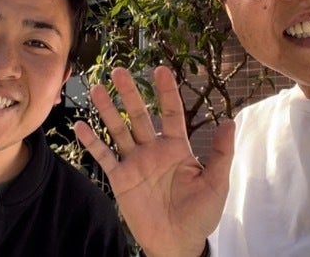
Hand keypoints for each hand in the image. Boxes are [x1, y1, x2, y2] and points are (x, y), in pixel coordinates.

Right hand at [74, 66, 234, 256]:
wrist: (178, 243)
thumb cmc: (201, 214)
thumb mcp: (216, 183)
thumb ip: (220, 153)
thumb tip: (229, 121)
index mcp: (176, 147)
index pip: (170, 112)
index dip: (166, 92)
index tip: (161, 70)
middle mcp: (153, 150)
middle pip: (139, 115)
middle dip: (130, 93)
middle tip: (120, 71)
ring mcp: (134, 163)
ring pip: (118, 130)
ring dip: (107, 110)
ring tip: (97, 89)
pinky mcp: (120, 179)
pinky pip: (104, 157)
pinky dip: (92, 142)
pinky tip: (80, 125)